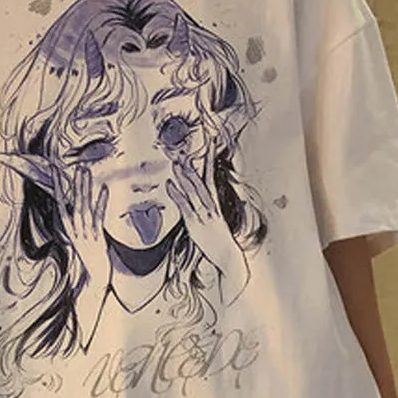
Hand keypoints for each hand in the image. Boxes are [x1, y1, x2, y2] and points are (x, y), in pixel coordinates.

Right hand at [54, 165, 109, 288]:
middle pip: (72, 202)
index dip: (57, 185)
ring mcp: (84, 232)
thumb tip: (77, 205)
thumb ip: (77, 222)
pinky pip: (98, 216)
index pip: (59, 202)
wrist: (95, 274)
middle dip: (74, 183)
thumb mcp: (80, 236)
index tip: (55, 170)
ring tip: (86, 172)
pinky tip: (104, 189)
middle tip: (77, 166)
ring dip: (85, 188)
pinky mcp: (96, 237)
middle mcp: (74, 228)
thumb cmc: (89, 254)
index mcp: (68, 227)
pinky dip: (101, 202)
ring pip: (83, 206)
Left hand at [166, 145, 248, 304]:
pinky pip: (185, 205)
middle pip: (201, 179)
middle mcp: (210, 205)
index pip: (210, 175)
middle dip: (192, 164)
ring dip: (184, 175)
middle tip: (183, 150)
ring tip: (175, 162)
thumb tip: (197, 202)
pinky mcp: (196, 223)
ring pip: (193, 189)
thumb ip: (206, 210)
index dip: (209, 158)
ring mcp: (203, 213)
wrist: (228, 255)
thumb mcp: (213, 222)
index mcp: (214, 203)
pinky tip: (170, 184)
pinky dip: (177, 193)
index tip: (210, 141)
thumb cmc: (219, 241)